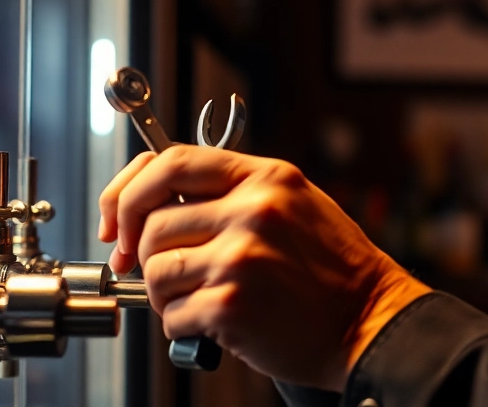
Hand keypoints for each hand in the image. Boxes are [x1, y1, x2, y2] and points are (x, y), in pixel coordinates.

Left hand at [97, 145, 430, 389]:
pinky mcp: (233, 304)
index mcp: (265, 178)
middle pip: (154, 222)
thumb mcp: (293, 205)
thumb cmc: (333, 270)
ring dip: (165, 294)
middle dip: (145, 254)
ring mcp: (243, 257)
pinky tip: (214, 323)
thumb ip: (234, 193)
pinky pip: (173, 315)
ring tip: (200, 298)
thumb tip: (158, 201)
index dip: (130, 189)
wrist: (370, 321)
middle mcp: (254, 211)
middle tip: (158, 271)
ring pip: (157, 270)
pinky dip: (182, 326)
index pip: (170, 161)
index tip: (118, 217)